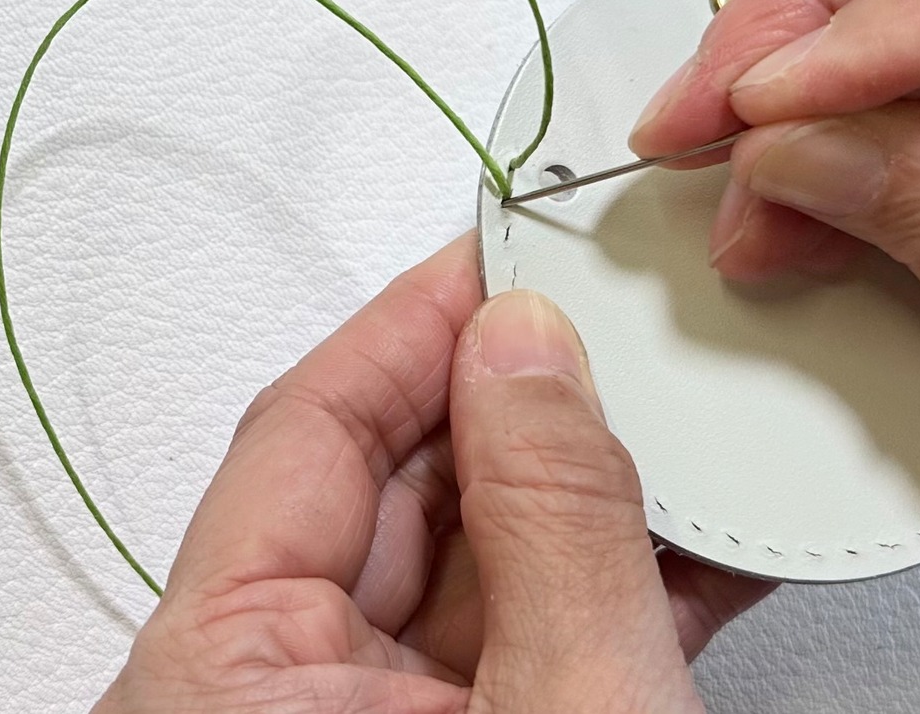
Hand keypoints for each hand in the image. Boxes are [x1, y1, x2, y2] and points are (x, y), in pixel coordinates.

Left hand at [94, 236, 772, 713]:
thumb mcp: (564, 711)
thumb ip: (550, 526)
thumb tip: (534, 351)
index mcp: (224, 678)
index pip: (309, 429)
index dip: (415, 320)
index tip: (503, 251)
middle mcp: (280, 691)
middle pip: (397, 481)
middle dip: (521, 398)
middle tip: (612, 322)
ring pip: (477, 555)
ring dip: (585, 490)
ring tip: (678, 414)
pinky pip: (526, 630)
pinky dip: (610, 581)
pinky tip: (695, 528)